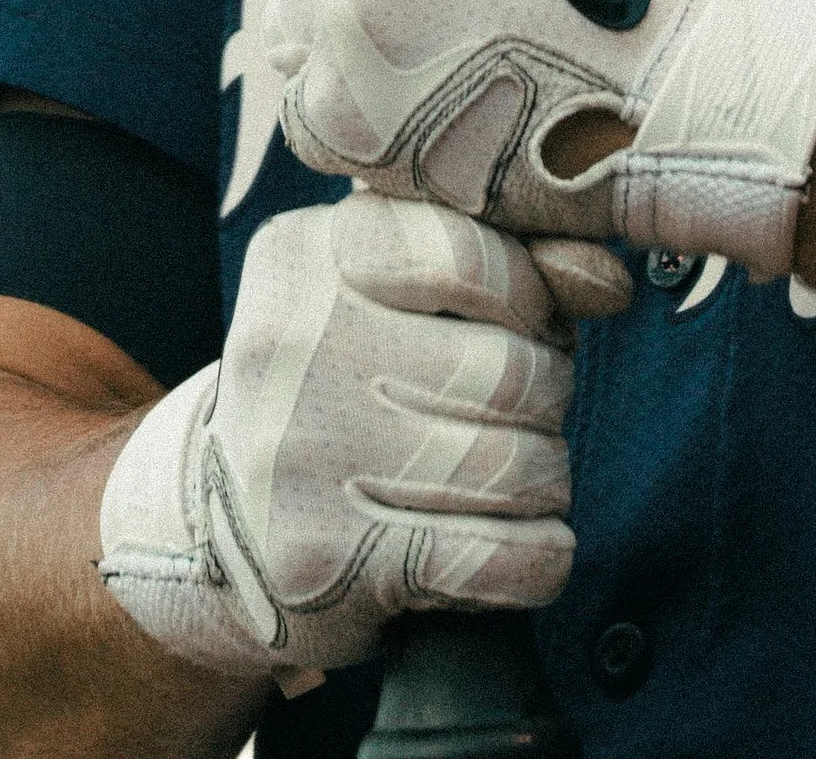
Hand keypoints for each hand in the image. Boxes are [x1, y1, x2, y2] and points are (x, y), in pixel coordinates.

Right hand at [98, 192, 626, 680]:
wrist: (208, 521)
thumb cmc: (339, 384)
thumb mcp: (400, 295)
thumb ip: (512, 262)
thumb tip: (607, 281)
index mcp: (310, 254)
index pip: (477, 254)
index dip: (530, 300)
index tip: (521, 326)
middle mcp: (290, 346)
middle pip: (513, 371)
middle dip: (546, 401)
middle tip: (517, 418)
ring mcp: (297, 457)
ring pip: (518, 466)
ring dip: (543, 482)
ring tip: (509, 482)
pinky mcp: (321, 561)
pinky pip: (503, 558)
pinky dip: (540, 557)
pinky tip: (516, 549)